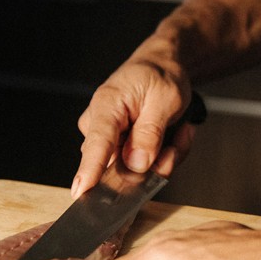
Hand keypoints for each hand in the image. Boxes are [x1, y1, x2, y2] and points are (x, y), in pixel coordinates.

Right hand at [73, 58, 199, 197]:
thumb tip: (136, 164)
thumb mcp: (165, 98)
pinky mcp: (118, 150)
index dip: (89, 170)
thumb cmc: (160, 76)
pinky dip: (164, 155)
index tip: (81, 192)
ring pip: (135, 169)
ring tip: (178, 130)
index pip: (97, 143)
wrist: (161, 67)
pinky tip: (173, 135)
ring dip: (164, 156)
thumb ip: (150, 132)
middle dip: (157, 160)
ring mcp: (108, 140)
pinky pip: (143, 167)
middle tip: (179, 139)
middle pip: (121, 165)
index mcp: (107, 106)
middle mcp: (99, 125)